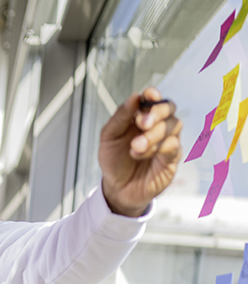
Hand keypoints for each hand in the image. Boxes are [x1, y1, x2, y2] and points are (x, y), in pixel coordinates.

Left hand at [98, 87, 182, 216]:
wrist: (117, 188)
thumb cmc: (114, 160)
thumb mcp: (109, 137)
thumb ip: (121, 117)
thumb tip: (134, 97)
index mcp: (141, 116)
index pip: (153, 99)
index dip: (153, 94)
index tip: (149, 94)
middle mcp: (157, 126)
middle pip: (168, 108)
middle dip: (156, 112)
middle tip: (141, 123)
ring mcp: (167, 140)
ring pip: (173, 126)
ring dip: (153, 134)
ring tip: (134, 147)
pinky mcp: (172, 157)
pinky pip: (173, 145)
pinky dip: (157, 148)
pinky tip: (140, 154)